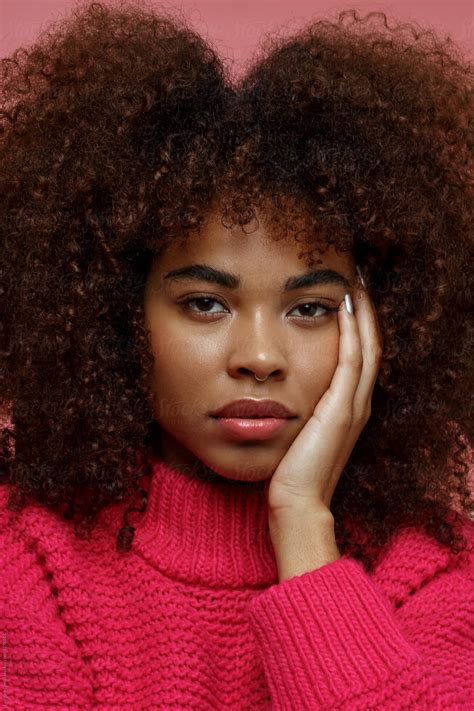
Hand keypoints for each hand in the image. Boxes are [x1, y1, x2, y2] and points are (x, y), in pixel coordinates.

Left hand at [266, 271, 382, 519]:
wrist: (296, 502)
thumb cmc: (290, 471)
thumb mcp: (297, 431)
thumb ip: (297, 409)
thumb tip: (275, 388)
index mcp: (347, 407)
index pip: (359, 356)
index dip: (357, 325)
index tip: (346, 296)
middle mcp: (357, 403)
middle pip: (371, 346)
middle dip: (365, 312)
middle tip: (358, 280)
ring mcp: (353, 406)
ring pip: (367, 348)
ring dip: (362, 314)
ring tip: (356, 284)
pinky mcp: (341, 409)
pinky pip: (352, 361)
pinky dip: (351, 333)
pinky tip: (344, 309)